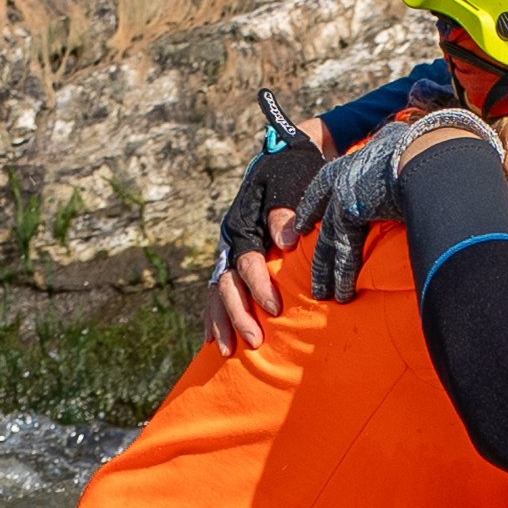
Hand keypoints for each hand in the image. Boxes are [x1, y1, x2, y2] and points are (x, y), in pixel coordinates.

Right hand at [206, 93, 331, 352]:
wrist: (286, 156)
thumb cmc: (295, 170)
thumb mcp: (292, 181)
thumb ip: (285, 210)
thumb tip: (284, 242)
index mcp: (243, 222)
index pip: (247, 261)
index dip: (258, 286)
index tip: (276, 308)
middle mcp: (231, 239)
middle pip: (226, 284)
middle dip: (237, 315)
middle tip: (254, 342)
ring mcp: (230, 251)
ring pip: (217, 291)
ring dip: (221, 321)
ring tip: (226, 351)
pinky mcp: (235, 259)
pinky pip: (218, 292)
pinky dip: (214, 316)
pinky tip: (211, 341)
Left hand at [302, 107, 498, 303]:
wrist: (432, 148)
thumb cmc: (438, 146)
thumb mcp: (417, 146)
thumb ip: (411, 157)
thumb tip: (431, 158)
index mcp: (364, 154)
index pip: (332, 176)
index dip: (320, 196)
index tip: (308, 215)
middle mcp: (349, 168)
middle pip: (321, 203)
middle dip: (309, 224)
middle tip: (298, 241)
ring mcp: (345, 189)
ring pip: (329, 236)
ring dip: (326, 267)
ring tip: (322, 291)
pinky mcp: (349, 211)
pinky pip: (344, 251)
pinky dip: (343, 274)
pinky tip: (343, 293)